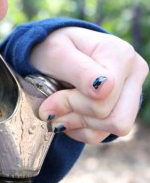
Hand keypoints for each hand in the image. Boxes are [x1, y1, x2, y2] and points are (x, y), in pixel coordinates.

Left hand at [29, 27, 148, 143]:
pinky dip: (80, 130)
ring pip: (114, 128)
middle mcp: (134, 72)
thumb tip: (103, 90)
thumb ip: (79, 70)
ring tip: (59, 109)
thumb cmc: (53, 48)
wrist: (52, 50)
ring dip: (78, 124)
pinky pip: (104, 135)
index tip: (48, 100)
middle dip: (76, 115)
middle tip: (50, 106)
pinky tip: (67, 114)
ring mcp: (133, 92)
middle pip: (114, 118)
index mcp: (120, 54)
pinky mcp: (124, 109)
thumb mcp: (56, 52)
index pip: (103, 98)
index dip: (70, 103)